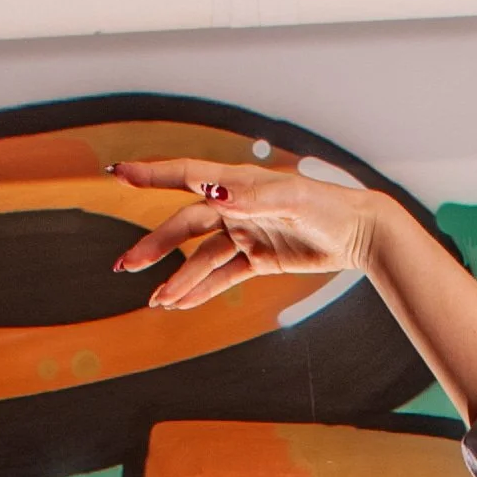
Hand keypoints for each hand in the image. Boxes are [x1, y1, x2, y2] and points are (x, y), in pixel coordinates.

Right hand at [110, 156, 384, 311]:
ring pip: (202, 258)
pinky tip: (179, 303)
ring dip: (178, 279)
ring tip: (156, 301)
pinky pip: (223, 277)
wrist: (358, 232)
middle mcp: (236, 207)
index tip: (118, 173)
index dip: (152, 174)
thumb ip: (251, 196)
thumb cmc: (328, 206)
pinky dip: (202, 290)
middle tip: (126, 265)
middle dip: (155, 246)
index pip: (187, 175)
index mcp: (238, 184)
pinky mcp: (258, 258)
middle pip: (186, 226)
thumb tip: (213, 193)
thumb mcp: (291, 199)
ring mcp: (245, 233)